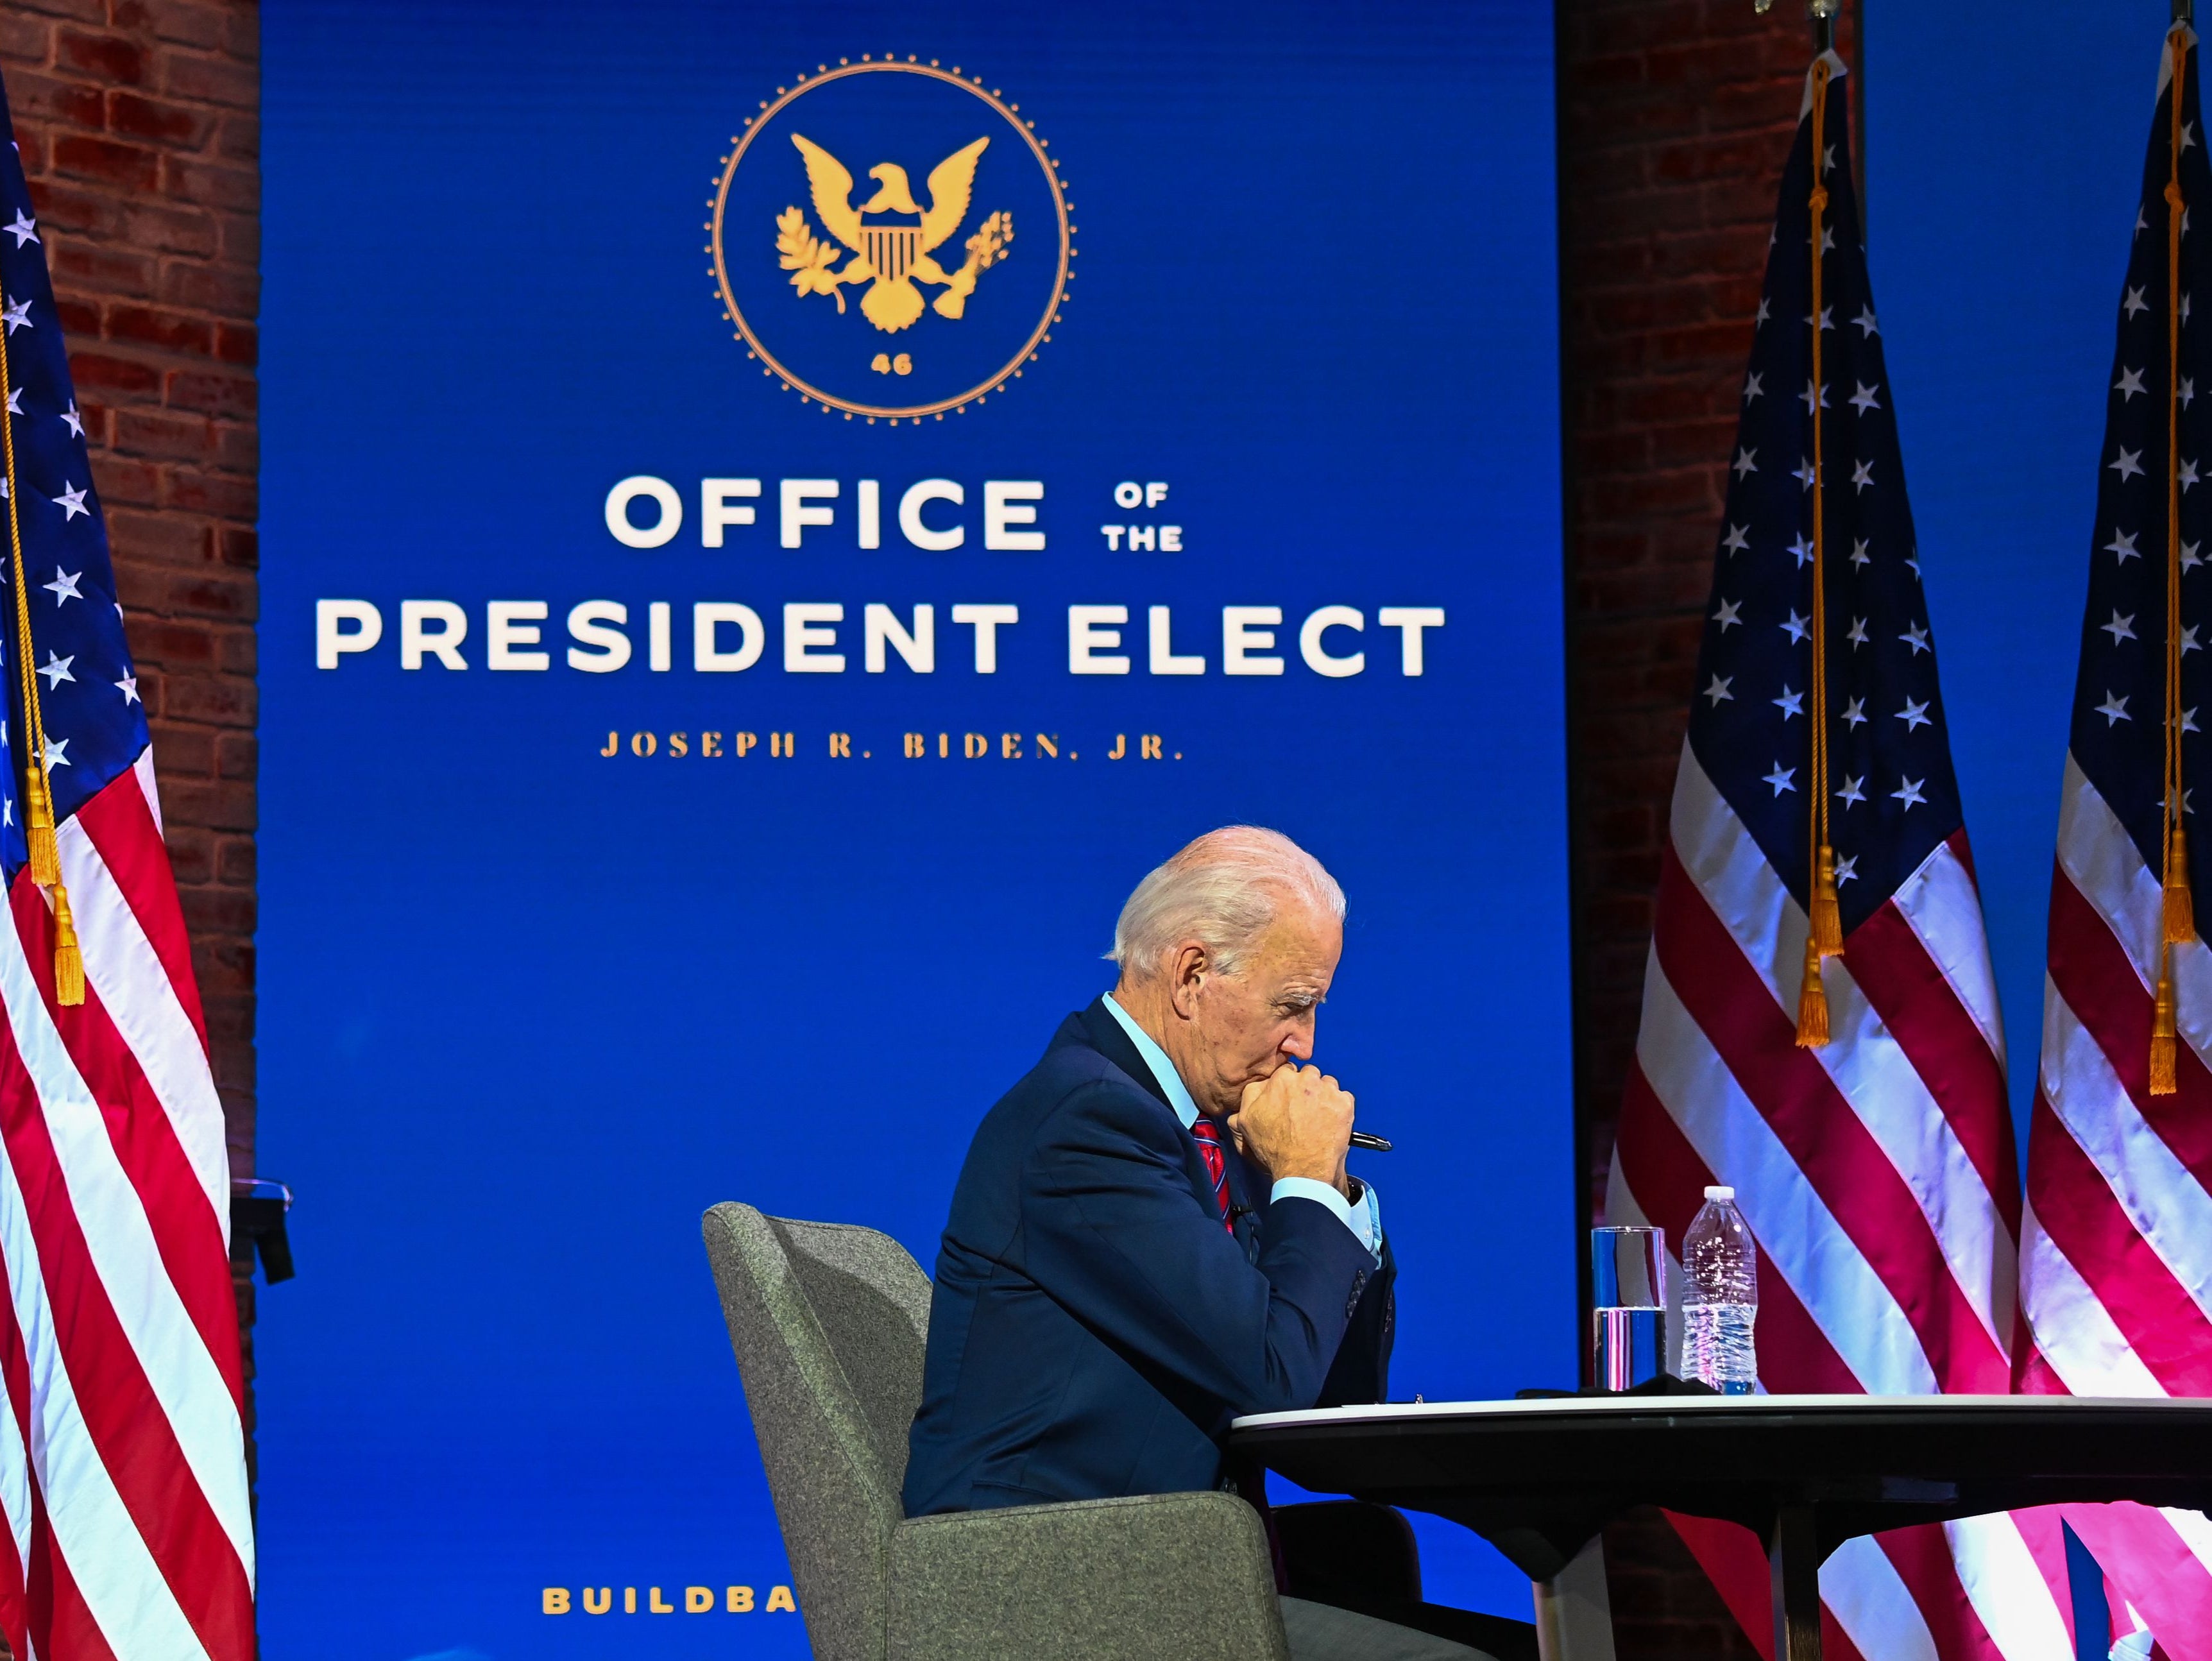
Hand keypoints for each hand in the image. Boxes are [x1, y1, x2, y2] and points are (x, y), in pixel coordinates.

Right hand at [1227, 1064, 1353, 1193]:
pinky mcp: (1344, 1103)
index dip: (1288, 1089)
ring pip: (1328, 1085)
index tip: (1290, 1101)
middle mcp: (1306, 1079)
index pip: (1287, 1073)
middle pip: (1309, 1076)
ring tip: (1318, 1119)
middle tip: (1303, 1111)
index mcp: (1281, 1079)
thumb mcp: (1245, 1120)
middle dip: (1307, 1089)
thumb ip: (1251, 1094)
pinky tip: (1330, 1123)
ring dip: (1324, 1097)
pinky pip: (1344, 1098)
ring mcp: (1327, 1090)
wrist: (1302, 1169)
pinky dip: (1339, 1109)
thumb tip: (1260, 1085)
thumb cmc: (1275, 1148)